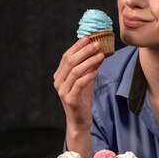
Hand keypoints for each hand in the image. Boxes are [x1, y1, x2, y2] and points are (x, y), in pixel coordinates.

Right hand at [53, 38, 104, 153]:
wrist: (79, 120)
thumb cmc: (82, 98)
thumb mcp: (86, 79)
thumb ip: (90, 66)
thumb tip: (99, 51)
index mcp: (59, 74)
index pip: (67, 56)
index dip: (78, 46)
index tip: (89, 38)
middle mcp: (58, 81)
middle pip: (70, 61)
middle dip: (84, 51)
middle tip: (97, 44)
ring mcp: (62, 90)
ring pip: (75, 71)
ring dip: (89, 61)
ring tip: (100, 55)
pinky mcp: (70, 99)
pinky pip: (78, 84)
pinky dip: (88, 76)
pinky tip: (96, 71)